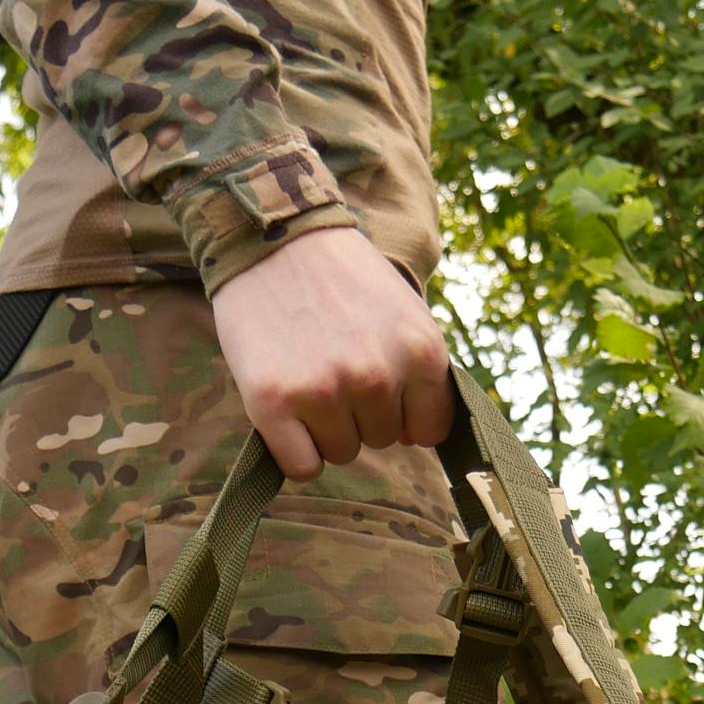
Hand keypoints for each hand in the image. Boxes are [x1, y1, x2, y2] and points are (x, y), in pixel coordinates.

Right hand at [210, 227, 454, 479]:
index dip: (404, 412)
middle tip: (333, 359)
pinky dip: (294, 448)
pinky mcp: (273, 403)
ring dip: (326, 426)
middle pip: (381, 440)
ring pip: (342, 453)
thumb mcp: (404, 313)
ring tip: (308, 370)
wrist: (274, 237)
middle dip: (360, 413)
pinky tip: (286, 404)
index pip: (429, 430)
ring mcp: (324, 390)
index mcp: (421, 351)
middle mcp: (376, 375)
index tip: (380, 383)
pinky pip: (302, 466)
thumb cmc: (343, 281)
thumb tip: (418, 438)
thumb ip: (420, 372)